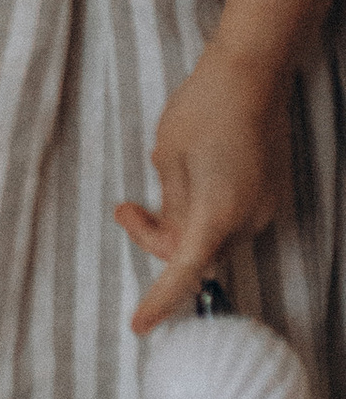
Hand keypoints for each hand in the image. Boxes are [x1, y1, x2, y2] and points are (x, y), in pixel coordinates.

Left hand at [117, 46, 297, 331]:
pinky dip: (205, 207)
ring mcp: (265, 207)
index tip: (138, 327)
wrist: (252, 72)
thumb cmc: (202, 109)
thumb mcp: (168, 157)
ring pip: (213, 234)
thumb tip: (176, 234)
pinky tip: (194, 167)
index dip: (159, 301)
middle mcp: (248, 219)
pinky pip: (230, 216)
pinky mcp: (271, 192)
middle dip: (158, 237)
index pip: (184, 273)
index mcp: (217, 214)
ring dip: (181, 219)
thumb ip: (170, 205)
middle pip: (195, 252)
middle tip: (126, 206)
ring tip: (161, 170)